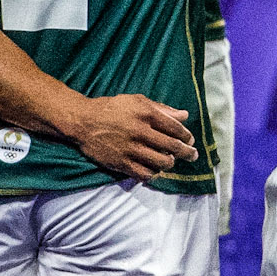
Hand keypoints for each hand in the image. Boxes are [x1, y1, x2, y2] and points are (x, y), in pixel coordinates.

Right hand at [66, 93, 197, 181]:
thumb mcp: (137, 101)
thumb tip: (184, 115)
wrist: (84, 121)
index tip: (190, 140)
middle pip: (172, 147)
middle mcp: (140, 132)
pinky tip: (155, 170)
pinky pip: (145, 174)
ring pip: (161, 162)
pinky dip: (154, 173)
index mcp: (146, 114)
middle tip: (193, 155)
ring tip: (171, 161)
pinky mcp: (121, 163)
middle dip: (187, 152)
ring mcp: (131, 149)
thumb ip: (162, 109)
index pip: (175, 128)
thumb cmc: (113, 108)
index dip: (186, 136)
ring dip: (171, 163)